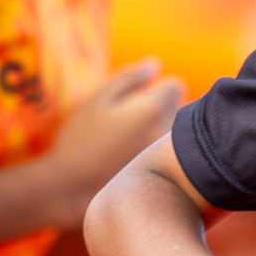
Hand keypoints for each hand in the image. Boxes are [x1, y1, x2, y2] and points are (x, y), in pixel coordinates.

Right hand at [45, 59, 183, 228]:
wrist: (72, 190)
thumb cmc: (80, 140)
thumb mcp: (97, 101)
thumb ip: (129, 79)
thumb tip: (155, 65)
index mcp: (152, 109)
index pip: (175, 87)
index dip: (157, 89)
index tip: (139, 101)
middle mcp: (168, 132)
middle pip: (183, 109)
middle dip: (166, 110)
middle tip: (135, 124)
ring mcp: (170, 157)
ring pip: (181, 134)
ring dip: (168, 132)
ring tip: (136, 144)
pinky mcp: (168, 176)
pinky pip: (178, 157)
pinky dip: (168, 155)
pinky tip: (143, 161)